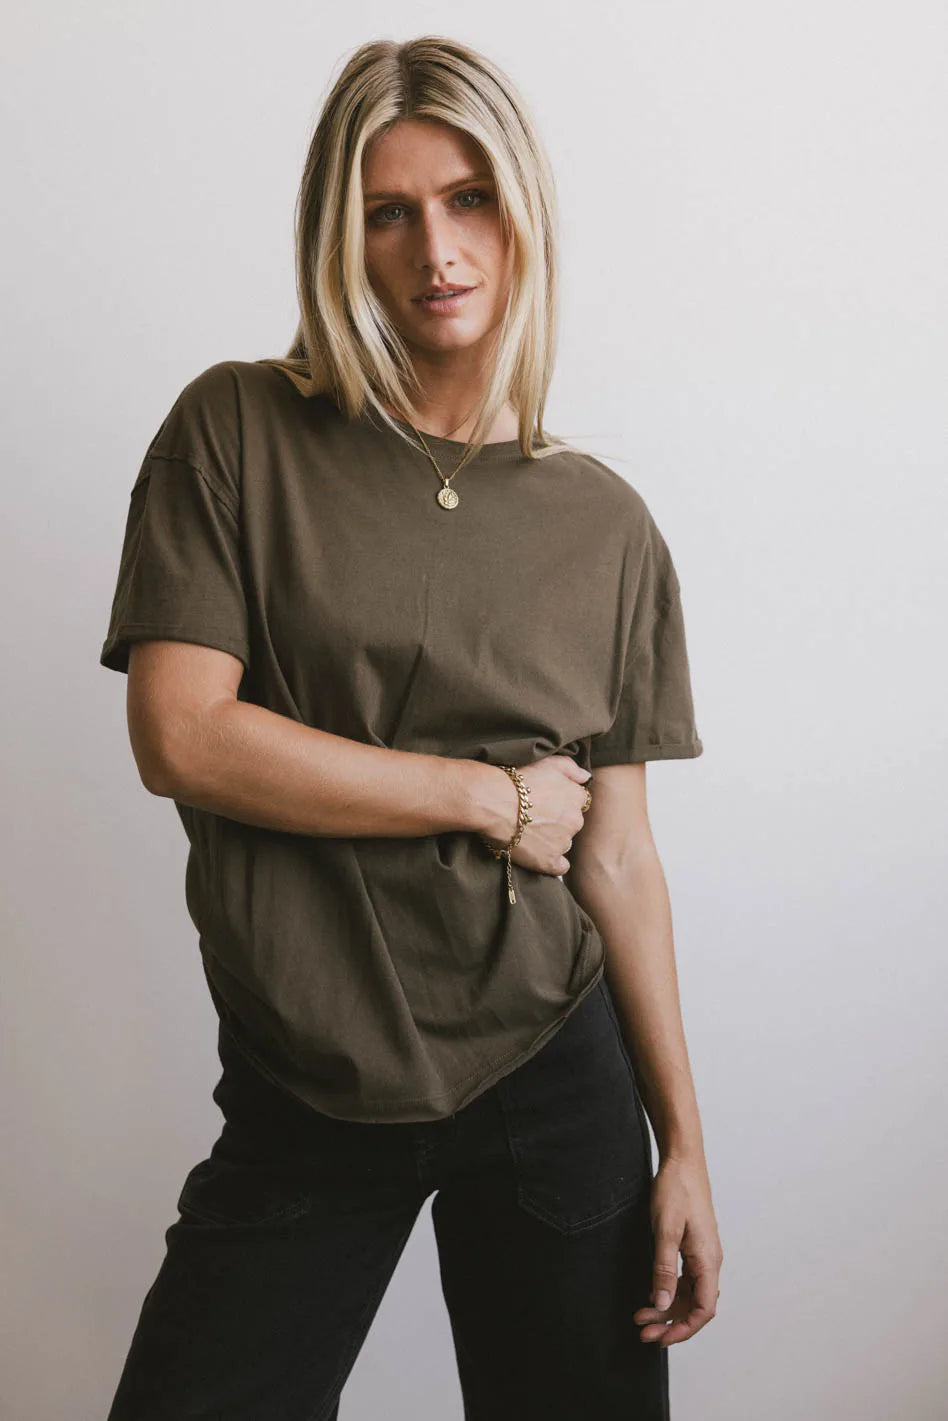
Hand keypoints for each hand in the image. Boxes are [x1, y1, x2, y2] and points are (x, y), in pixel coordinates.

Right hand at [482, 755, 591, 877]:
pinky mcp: (549, 861)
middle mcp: (575, 821)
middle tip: (536, 816)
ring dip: (552, 840)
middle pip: (571, 823)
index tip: (547, 802)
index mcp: (576, 798)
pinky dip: (551, 862)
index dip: (561, 801)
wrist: (494, 802)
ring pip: (564, 843)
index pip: (578, 802)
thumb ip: (572, 768)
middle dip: (558, 821)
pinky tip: (538, 854)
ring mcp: (563, 842)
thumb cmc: (519, 780)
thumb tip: (585, 777)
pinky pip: (559, 867)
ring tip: (530, 833)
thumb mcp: (549, 762)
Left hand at [633, 1153, 722, 1346]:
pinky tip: (652, 1294)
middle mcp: (709, 1261)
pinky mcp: (694, 1246)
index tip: (661, 1339)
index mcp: (708, 1260)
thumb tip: (663, 1303)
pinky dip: (669, 1291)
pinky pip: (686, 1279)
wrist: (683, 1160)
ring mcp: (703, 1254)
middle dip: (671, 1323)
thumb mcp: (665, 1229)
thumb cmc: (676, 1190)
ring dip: (668, 1308)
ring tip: (641, 1317)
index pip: (704, 1309)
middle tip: (643, 1332)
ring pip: (689, 1294)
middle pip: (696, 1306)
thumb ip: (664, 1268)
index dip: (684, 1329)